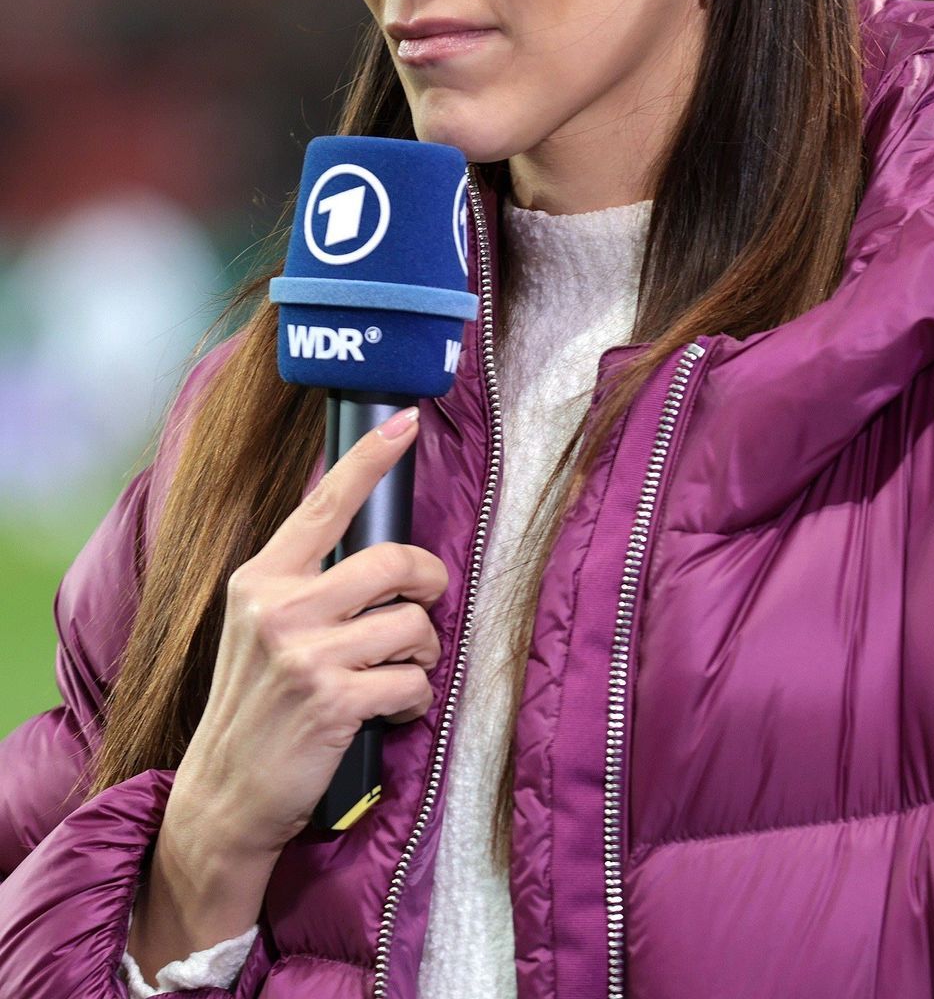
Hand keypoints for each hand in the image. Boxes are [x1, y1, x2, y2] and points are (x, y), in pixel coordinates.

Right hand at [170, 408, 447, 857]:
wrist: (225, 794)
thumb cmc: (256, 704)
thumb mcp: (260, 627)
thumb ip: (306, 583)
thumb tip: (377, 549)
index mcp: (261, 579)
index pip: (324, 504)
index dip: (370, 459)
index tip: (407, 420)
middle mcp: (279, 608)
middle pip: (392, 562)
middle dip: (427, 581)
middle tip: (425, 601)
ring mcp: (305, 655)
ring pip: (412, 624)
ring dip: (422, 651)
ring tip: (398, 671)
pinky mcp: (334, 701)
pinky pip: (413, 680)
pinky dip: (416, 698)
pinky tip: (393, 709)